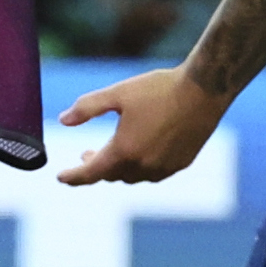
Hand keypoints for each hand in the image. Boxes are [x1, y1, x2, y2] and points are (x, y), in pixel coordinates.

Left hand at [55, 64, 233, 184]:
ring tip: (113, 152)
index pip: (91, 173)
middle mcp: (143, 166)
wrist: (204, 90)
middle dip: (96, 167)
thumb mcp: (118, 94)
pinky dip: (140, 167)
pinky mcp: (181, 164)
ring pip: (132, 177)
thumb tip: (62, 120)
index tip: (61, 177)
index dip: (74, 176)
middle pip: (111, 175)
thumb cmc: (160, 89)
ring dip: (118, 168)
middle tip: (86, 153)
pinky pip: (153, 174)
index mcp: (124, 150)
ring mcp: (164, 168)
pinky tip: (141, 152)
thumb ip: (87, 108)